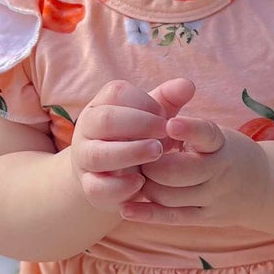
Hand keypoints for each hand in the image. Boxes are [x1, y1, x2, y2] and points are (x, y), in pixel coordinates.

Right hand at [68, 76, 196, 215]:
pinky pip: (96, 187)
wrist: (111, 175)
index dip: (144, 102)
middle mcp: (86, 130)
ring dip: (130, 153)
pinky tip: (141, 182)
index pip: (116, 93)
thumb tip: (188, 85)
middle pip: (104, 120)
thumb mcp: (151, 117)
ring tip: (157, 152)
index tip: (165, 115)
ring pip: (97, 155)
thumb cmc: (136, 137)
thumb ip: (169, 100)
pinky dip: (119, 186)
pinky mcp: (89, 187)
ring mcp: (84, 159)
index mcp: (100, 106)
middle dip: (138, 124)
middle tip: (165, 132)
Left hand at [120, 103, 267, 226]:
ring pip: (170, 196)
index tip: (170, 123)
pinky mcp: (204, 218)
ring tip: (135, 175)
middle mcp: (220, 172)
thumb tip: (181, 85)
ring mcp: (213, 198)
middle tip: (137, 155)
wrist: (262, 186)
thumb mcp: (215, 132)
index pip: (207, 135)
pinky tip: (126, 208)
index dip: (190, 129)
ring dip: (146, 185)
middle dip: (151, 163)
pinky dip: (147, 214)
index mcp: (221, 144)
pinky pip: (172, 218)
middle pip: (179, 172)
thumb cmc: (224, 151)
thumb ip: (190, 117)